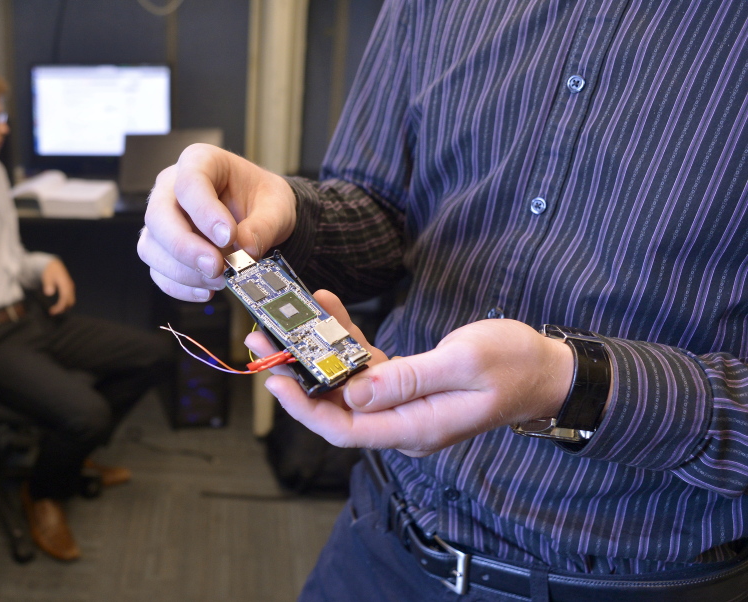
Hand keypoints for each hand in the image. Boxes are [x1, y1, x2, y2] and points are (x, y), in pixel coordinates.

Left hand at [41, 258, 75, 314]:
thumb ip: (48, 284)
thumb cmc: (50, 271)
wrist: (54, 265)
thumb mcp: (47, 276)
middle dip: (62, 309)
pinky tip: (57, 306)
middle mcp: (70, 287)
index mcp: (65, 284)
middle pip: (70, 302)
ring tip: (53, 311)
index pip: (65, 299)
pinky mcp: (70, 289)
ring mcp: (71, 288)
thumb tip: (49, 293)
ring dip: (63, 308)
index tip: (52, 311)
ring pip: (71, 301)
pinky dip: (64, 304)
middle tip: (51, 312)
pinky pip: (69, 299)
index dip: (60, 307)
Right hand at [137, 143, 296, 301]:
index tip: (228, 236)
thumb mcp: (276, 205)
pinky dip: (180, 286)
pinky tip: (207, 291)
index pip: (189, 183)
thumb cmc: (261, 200)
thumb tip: (247, 248)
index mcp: (199, 162)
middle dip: (186, 247)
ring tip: (219, 280)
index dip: (205, 212)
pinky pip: (158, 271)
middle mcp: (171, 188)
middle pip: (158, 216)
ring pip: (151, 247)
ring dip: (183, 271)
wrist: (259, 217)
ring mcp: (162, 220)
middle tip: (217, 266)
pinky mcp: (162, 249)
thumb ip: (265, 225)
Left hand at [250, 292, 573, 456]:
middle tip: (264, 341)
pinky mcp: (408, 385)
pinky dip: (347, 340)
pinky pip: (368, 366)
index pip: (344, 428)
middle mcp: (403, 422)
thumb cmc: (514, 365)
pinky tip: (329, 308)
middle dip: (298, 375)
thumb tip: (354, 394)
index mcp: (415, 427)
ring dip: (317, 352)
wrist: (548, 369)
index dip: (304, 407)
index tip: (275, 380)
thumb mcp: (463, 364)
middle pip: (336, 407)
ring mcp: (404, 405)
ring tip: (287, 320)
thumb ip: (407, 380)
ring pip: (347, 384)